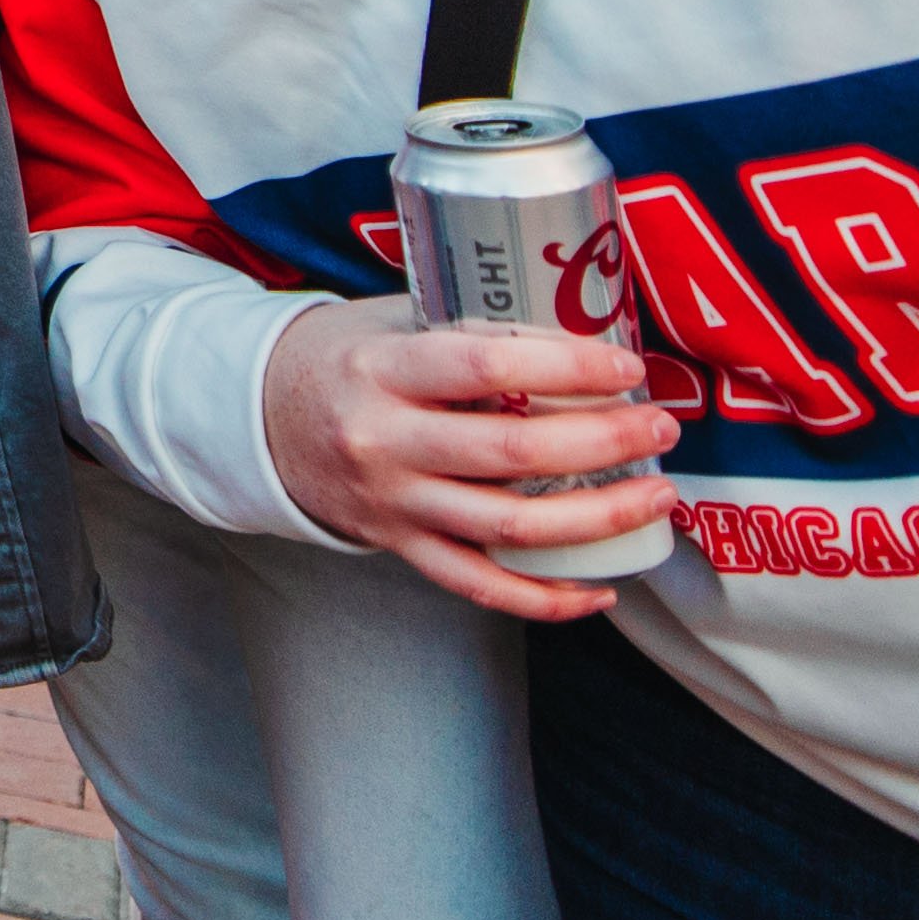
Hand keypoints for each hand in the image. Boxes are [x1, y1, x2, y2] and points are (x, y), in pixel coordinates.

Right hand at [256, 295, 678, 621]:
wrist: (258, 420)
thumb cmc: (341, 358)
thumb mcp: (388, 321)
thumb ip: (467, 331)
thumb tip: (578, 329)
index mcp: (381, 371)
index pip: (485, 367)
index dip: (566, 369)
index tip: (624, 368)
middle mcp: (385, 442)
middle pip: (512, 452)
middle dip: (603, 442)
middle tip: (660, 426)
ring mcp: (392, 503)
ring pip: (508, 527)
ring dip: (597, 517)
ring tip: (656, 496)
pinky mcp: (398, 545)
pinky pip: (479, 584)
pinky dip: (545, 597)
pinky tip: (599, 587)